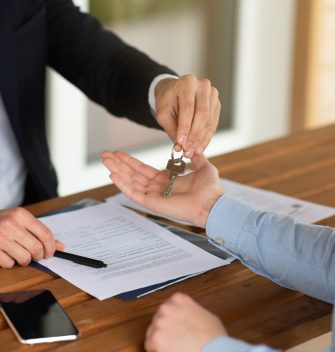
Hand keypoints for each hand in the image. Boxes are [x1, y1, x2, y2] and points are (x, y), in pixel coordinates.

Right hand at [0, 207, 63, 267]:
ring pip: (24, 258)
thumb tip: (60, 246)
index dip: (51, 247)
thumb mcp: (20, 220)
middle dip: (39, 256)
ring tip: (20, 254)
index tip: (51, 253)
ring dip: (25, 260)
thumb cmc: (1, 222)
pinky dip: (10, 263)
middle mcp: (10, 224)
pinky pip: (9, 264)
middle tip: (36, 256)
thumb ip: (39, 232)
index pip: (45, 234)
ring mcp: (0, 237)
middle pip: (36, 248)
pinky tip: (7, 255)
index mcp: (21, 214)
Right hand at [102, 151, 222, 226]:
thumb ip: (197, 157)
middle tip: (105, 155)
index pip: (143, 169)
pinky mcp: (152, 203)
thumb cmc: (210, 189)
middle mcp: (157, 187)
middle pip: (132, 174)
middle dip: (119, 164)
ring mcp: (153, 195)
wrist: (212, 203)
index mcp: (167, 180)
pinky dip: (122, 184)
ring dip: (117, 170)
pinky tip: (113, 174)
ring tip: (105, 160)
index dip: (130, 161)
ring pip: (130, 182)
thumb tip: (194, 147)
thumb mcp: (204, 167)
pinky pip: (133, 193)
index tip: (119, 153)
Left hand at [145, 292, 226, 351]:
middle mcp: (167, 308)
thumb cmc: (213, 335)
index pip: (168, 305)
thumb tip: (189, 316)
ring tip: (170, 346)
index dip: (172, 317)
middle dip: (164, 328)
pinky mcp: (155, 339)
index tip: (175, 324)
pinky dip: (155, 350)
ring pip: (152, 331)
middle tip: (173, 337)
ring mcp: (160, 323)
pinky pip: (148, 345)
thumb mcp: (204, 313)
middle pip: (158, 318)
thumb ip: (191, 311)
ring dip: (159, 339)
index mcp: (179, 299)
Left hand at [154, 75, 220, 156]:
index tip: (181, 142)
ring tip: (193, 152)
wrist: (175, 92)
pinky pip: (213, 123)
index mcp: (187, 83)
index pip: (188, 108)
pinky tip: (200, 147)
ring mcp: (212, 94)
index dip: (185, 127)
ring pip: (209, 120)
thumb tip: (180, 147)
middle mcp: (203, 86)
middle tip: (188, 150)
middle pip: (202, 114)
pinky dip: (206, 137)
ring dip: (201, 139)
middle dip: (194, 135)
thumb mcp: (163, 113)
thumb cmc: (168, 101)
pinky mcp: (216, 104)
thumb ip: (171, 128)